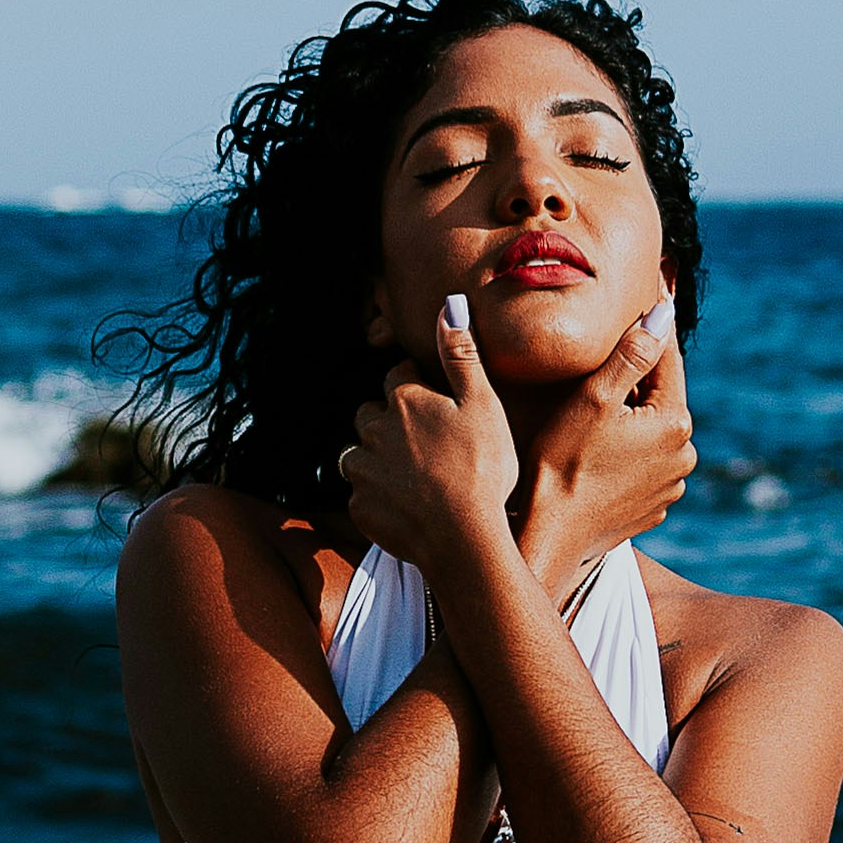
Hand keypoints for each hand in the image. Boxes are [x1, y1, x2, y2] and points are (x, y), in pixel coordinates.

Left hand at [342, 291, 524, 582]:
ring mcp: (363, 471)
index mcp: (404, 401)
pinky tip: (407, 506)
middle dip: (388, 420)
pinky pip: (362, 494)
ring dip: (377, 458)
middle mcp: (374, 431)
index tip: (436, 402)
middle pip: (371, 414)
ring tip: (412, 476)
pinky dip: (378, 496)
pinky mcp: (361, 507)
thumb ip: (461, 355)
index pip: (399, 376)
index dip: (417, 385)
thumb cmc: (482, 469)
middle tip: (424, 441)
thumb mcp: (482, 404)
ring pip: (359, 453)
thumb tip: (449, 304)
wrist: (463, 539)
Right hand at [514, 299, 694, 595]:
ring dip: (632, 420)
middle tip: (605, 367)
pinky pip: (644, 467)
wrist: (549, 532)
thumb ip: (633, 353)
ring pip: (652, 434)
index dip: (652, 330)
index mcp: (675, 423)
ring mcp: (671, 486)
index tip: (654, 296)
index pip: (667, 361)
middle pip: (660, 399)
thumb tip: (665, 313)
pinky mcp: (653, 508)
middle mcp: (683, 455)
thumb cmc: (563, 460)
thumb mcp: (594, 397)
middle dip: (636, 382)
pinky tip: (597, 454)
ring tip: (596, 414)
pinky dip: (627, 454)